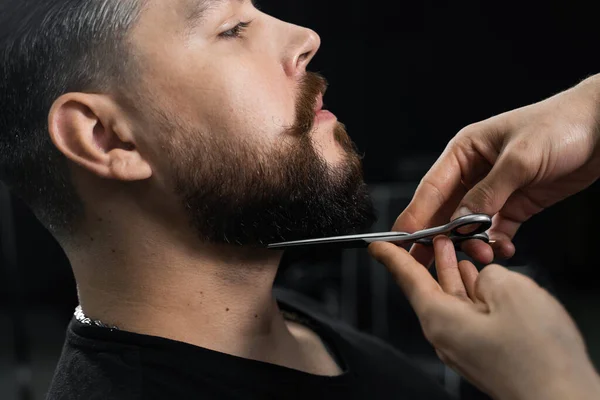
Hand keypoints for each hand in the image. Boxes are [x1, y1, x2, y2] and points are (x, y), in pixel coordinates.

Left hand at [369, 238, 599, 399]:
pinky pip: (470, 314)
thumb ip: (490, 276)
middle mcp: (447, 335)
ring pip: (453, 300)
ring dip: (454, 273)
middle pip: (430, 288)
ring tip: (454, 251)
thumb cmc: (538, 358)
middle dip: (430, 259)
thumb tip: (485, 278)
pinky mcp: (485, 353)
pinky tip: (480, 282)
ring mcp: (466, 346)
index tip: (378, 245)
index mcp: (440, 319)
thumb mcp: (512, 293)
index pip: (408, 280)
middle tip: (430, 237)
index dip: (392, 257)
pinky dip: (472, 292)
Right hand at [395, 74, 599, 265]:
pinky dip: (497, 243)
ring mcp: (495, 190)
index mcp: (465, 151)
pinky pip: (497, 230)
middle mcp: (474, 172)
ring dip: (473, 242)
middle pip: (445, 210)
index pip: (432, 187)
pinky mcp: (516, 204)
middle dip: (439, 236)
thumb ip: (489, 192)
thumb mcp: (520, 158)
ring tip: (483, 254)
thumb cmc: (559, 125)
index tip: (403, 238)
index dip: (416, 214)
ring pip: (470, 225)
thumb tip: (460, 221)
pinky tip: (503, 249)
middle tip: (428, 262)